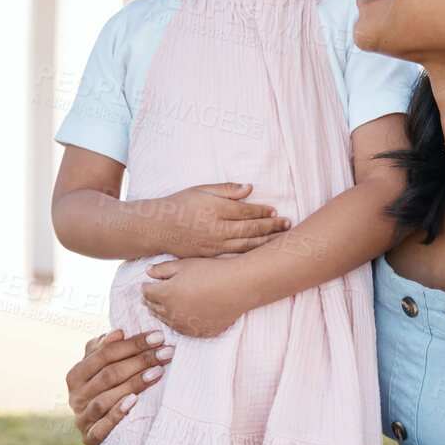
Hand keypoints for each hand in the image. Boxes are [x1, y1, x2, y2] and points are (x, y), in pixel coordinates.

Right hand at [65, 327, 173, 444]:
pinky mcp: (89, 438)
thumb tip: (118, 331)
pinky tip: (135, 401)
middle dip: (141, 360)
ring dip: (134, 383)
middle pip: (109, 374)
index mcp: (76, 374)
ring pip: (106, 398)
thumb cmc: (107, 391)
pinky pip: (103, 426)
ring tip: (158, 372)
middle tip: (167, 352)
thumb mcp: (102, 368)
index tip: (159, 336)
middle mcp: (76, 395)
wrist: (101, 430)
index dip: (133, 344)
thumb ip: (106, 349)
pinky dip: (117, 413)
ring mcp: (82, 417)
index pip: (105, 353)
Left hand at [141, 255, 257, 337]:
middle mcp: (171, 313)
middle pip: (153, 308)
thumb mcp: (184, 265)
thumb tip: (147, 272)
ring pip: (165, 321)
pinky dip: (177, 324)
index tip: (149, 284)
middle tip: (149, 297)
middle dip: (151, 301)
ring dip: (162, 313)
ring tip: (160, 308)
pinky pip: (182, 330)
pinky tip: (178, 318)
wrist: (238, 287)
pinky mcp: (198, 332)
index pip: (146, 292)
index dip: (146, 286)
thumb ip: (162, 269)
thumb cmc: (211, 271)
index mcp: (165, 294)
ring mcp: (185, 325)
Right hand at [160, 183, 290, 256]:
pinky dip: (252, 252)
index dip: (262, 211)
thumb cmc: (179, 204)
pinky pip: (236, 254)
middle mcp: (217, 228)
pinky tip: (263, 251)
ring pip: (247, 244)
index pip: (246, 211)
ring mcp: (215, 245)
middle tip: (288, 224)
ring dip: (267, 241)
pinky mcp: (211, 256)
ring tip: (283, 238)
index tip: (275, 211)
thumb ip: (226, 189)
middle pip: (251, 228)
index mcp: (215, 208)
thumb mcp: (201, 189)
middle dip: (272, 226)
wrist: (157, 228)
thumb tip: (250, 188)